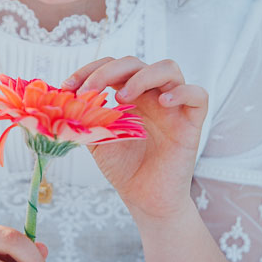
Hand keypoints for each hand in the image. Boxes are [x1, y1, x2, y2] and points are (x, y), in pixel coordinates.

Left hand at [63, 57, 207, 221]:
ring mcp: (173, 106)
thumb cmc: (124, 169)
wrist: (145, 199)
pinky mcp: (192, 122)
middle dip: (107, 71)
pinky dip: (182, 92)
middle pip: (136, 62)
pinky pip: (198, 95)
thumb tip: (63, 102)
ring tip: (123, 97)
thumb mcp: (96, 140)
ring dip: (142, 76)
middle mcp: (152, 95)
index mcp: (130, 95)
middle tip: (89, 90)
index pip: (112, 66)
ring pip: (168, 69)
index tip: (68, 87)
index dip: (90, 70)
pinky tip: (163, 102)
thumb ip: (84, 119)